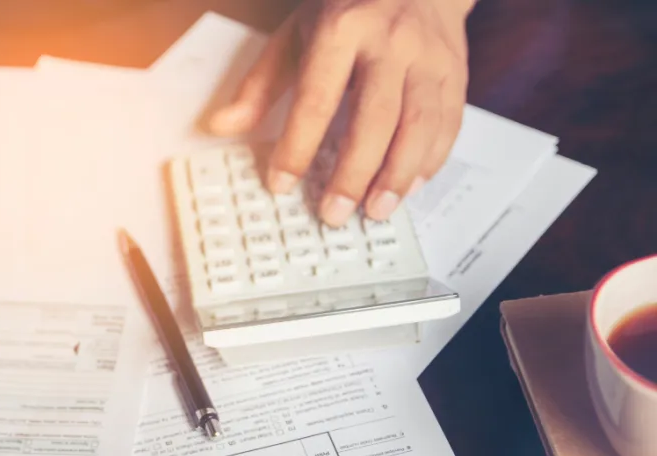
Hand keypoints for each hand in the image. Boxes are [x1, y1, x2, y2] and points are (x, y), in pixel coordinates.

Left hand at [209, 0, 475, 225]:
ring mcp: (429, 57)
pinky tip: (408, 187)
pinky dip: (429, 161)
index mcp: (342, 29)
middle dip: (354, 173)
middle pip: (375, 118)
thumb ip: (260, 85)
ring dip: (397, 176)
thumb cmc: (348, 10)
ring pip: (420, 125)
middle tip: (334, 213)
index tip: (281, 184)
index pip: (317, 98)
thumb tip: (221, 126)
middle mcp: (391, 42)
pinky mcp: (456, 72)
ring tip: (376, 211)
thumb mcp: (295, 34)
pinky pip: (449, 124)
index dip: (298, 147)